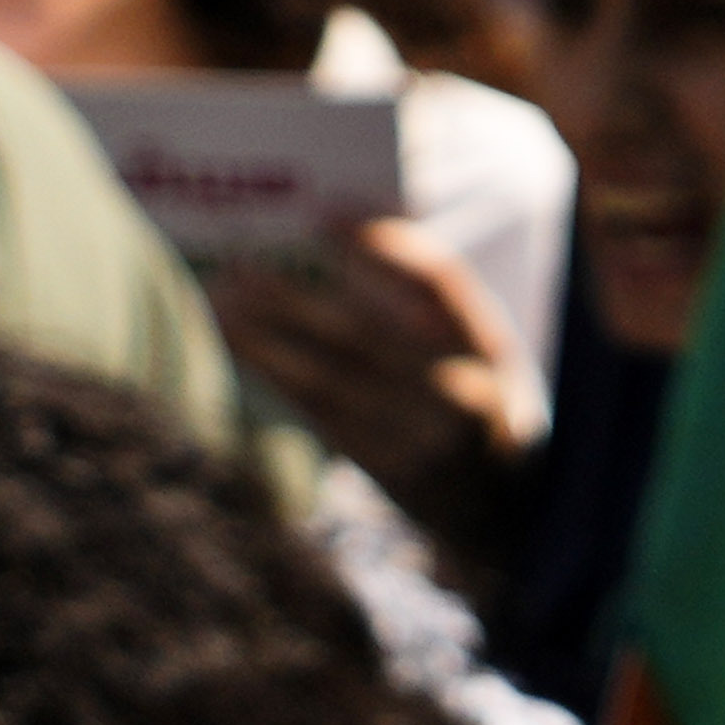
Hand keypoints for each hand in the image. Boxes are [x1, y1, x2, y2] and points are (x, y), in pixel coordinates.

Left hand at [215, 213, 543, 540]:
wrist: (503, 510)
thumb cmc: (474, 405)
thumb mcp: (479, 352)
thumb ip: (427, 307)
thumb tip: (337, 237)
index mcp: (490, 344)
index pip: (436, 280)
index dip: (380, 244)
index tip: (323, 214)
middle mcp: (464, 388)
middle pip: (364, 332)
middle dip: (294, 296)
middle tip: (237, 265)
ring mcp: (426, 435)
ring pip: (329, 377)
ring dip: (266, 337)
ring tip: (221, 302)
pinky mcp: (392, 469)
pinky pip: (321, 414)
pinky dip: (277, 377)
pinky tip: (242, 349)